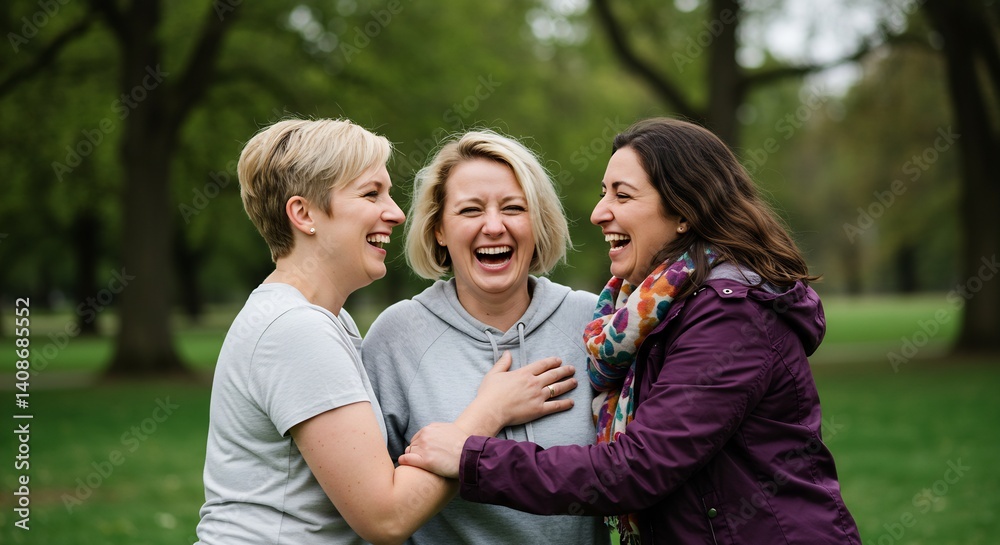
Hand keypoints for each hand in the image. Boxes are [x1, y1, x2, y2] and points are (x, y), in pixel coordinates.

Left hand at [398, 422, 466, 477]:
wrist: (470, 455)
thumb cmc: (462, 444)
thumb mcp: (449, 429)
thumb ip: (437, 429)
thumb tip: (429, 432)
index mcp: (429, 428)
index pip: (417, 437)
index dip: (420, 446)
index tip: (425, 453)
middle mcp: (425, 436)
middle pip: (413, 445)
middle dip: (417, 452)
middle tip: (425, 461)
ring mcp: (424, 448)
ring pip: (410, 452)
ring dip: (413, 458)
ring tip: (421, 465)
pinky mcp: (425, 461)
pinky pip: (406, 459)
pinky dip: (404, 461)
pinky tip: (405, 463)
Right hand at [458, 351, 577, 435]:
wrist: (491, 410)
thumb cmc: (489, 393)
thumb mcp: (494, 373)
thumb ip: (503, 363)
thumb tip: (508, 353)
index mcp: (524, 373)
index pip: (542, 364)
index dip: (552, 361)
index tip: (559, 360)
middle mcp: (534, 383)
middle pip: (553, 375)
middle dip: (564, 371)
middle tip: (572, 369)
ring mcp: (538, 396)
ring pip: (557, 388)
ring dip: (568, 384)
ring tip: (575, 381)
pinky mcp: (539, 409)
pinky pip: (556, 406)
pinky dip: (565, 403)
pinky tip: (572, 402)